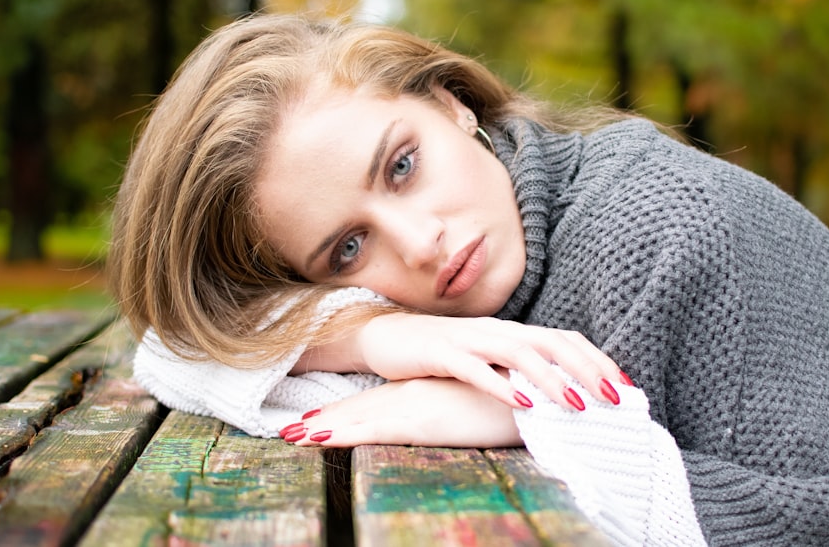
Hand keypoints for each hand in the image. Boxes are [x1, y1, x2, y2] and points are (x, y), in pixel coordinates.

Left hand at [279, 377, 521, 447]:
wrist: (538, 391)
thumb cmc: (522, 400)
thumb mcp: (489, 405)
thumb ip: (473, 406)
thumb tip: (472, 415)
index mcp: (432, 390)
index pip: (384, 401)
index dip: (353, 411)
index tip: (323, 421)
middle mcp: (417, 393)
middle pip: (364, 406)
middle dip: (329, 419)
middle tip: (290, 432)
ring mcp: (414, 405)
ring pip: (360, 415)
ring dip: (325, 426)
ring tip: (290, 436)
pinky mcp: (419, 418)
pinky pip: (371, 428)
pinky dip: (340, 433)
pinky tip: (314, 439)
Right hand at [299, 313, 630, 410]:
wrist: (384, 335)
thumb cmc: (440, 352)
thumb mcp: (485, 359)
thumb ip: (517, 369)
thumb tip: (558, 393)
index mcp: (510, 331)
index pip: (563, 338)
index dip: (596, 358)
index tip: (624, 385)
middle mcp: (495, 330)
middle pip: (550, 342)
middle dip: (586, 368)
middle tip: (613, 396)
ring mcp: (468, 339)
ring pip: (518, 353)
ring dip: (550, 379)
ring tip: (575, 403)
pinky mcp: (440, 353)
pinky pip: (474, 368)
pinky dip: (500, 383)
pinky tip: (520, 402)